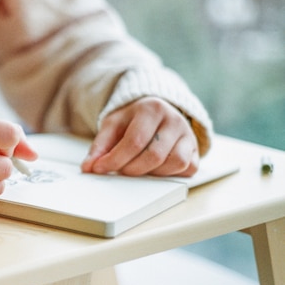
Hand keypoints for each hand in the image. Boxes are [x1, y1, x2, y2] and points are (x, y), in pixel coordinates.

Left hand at [81, 97, 197, 176]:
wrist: (155, 112)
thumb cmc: (133, 120)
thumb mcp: (113, 125)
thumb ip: (100, 146)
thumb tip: (88, 167)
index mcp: (152, 109)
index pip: (134, 141)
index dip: (115, 159)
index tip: (99, 169)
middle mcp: (174, 120)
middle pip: (154, 155)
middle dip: (131, 169)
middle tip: (119, 171)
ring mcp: (188, 135)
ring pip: (174, 163)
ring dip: (152, 173)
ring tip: (137, 168)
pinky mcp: (196, 149)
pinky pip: (188, 168)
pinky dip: (170, 174)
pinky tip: (154, 169)